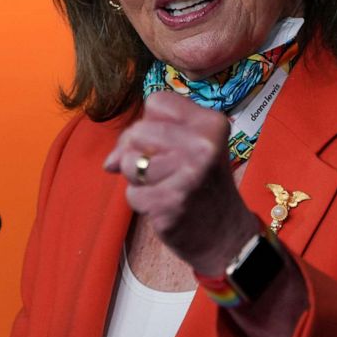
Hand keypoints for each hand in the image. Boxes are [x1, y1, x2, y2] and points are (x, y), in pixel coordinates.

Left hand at [103, 91, 260, 273]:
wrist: (225, 235)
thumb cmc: (201, 185)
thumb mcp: (190, 149)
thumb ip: (149, 139)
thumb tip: (111, 161)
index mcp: (210, 123)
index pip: (157, 101)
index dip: (149, 123)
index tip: (162, 143)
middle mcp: (202, 144)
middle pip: (137, 131)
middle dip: (137, 152)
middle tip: (161, 170)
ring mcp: (189, 174)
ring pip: (129, 162)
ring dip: (137, 179)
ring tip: (163, 187)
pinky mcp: (172, 202)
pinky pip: (132, 194)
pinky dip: (142, 202)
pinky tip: (165, 206)